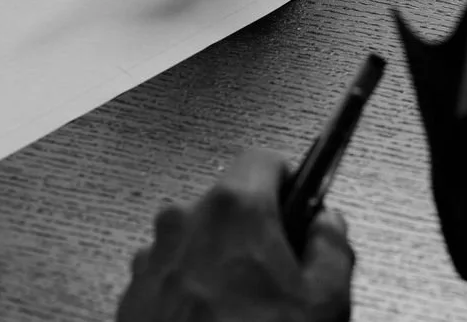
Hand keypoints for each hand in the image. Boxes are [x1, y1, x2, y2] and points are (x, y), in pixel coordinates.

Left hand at [116, 149, 354, 321]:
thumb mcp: (322, 305)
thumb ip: (333, 249)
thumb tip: (329, 226)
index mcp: (235, 208)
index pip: (265, 160)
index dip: (289, 180)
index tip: (300, 204)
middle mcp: (186, 219)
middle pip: (230, 203)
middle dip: (255, 230)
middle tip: (278, 275)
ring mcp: (154, 254)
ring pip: (198, 239)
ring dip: (219, 261)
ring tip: (241, 308)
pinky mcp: (133, 290)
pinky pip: (170, 272)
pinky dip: (189, 288)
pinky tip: (210, 321)